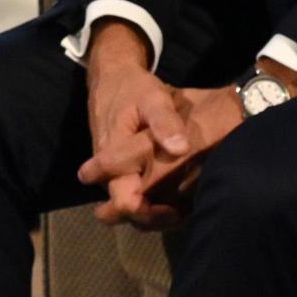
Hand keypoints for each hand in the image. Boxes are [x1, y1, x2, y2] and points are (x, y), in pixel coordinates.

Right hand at [79, 22, 190, 229]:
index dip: (148, 213)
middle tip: (184, 212)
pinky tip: (179, 195)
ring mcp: (115, 173)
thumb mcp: (152, 97)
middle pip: (129, 213)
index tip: (175, 208)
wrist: (112, 78)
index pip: (124, 203)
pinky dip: (155, 199)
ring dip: (157, 212)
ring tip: (187, 206)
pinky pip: (136, 193)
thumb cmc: (132, 88)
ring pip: (133, 206)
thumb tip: (180, 149)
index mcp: (113, 158)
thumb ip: (164, 122)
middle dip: (157, 219)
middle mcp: (110, 173)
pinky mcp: (123, 170)